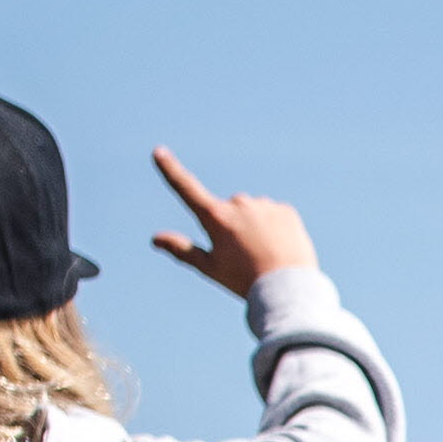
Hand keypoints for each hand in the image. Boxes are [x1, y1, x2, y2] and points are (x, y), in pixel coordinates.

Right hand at [150, 148, 316, 295]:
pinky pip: (274, 216)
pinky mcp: (285, 210)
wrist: (286, 289)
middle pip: (229, 211)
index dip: (171, 170)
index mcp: (216, 217)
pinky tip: (279, 250)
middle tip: (244, 257)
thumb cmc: (244, 281)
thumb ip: (182, 249)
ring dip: (255, 229)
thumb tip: (155, 238)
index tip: (159, 152)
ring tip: (264, 256)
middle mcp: (239, 204)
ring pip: (253, 213)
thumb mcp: (210, 268)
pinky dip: (275, 231)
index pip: (187, 188)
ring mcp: (263, 205)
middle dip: (233, 227)